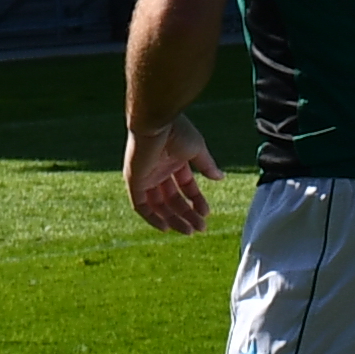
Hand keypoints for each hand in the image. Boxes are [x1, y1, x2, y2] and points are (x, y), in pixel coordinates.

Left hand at [125, 111, 212, 234]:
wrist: (155, 122)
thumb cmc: (176, 130)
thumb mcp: (196, 149)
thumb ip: (206, 165)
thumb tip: (220, 178)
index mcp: (173, 160)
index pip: (185, 185)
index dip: (196, 200)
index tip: (207, 212)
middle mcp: (158, 169)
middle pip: (172, 198)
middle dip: (187, 214)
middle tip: (201, 228)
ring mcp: (145, 176)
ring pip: (158, 205)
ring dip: (173, 219)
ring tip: (189, 231)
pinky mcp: (134, 181)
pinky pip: (141, 205)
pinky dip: (152, 218)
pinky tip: (166, 227)